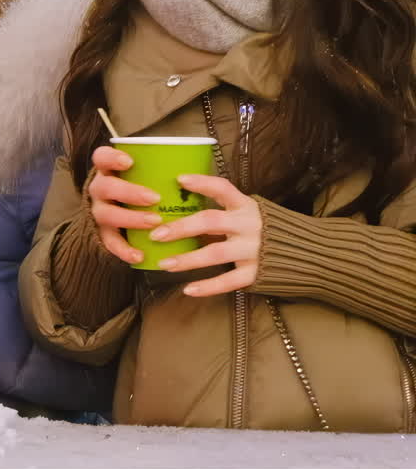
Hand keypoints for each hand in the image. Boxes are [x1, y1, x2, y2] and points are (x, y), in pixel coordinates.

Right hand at [87, 145, 163, 265]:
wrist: (123, 212)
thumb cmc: (142, 187)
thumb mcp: (146, 175)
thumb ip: (161, 171)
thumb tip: (199, 165)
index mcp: (109, 170)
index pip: (102, 158)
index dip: (111, 158)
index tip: (130, 162)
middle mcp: (100, 190)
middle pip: (104, 187)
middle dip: (129, 192)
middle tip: (154, 198)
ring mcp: (99, 212)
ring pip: (106, 214)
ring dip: (130, 219)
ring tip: (154, 223)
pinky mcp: (104, 233)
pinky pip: (110, 242)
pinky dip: (124, 249)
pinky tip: (139, 256)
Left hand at [149, 174, 262, 296]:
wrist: (312, 254)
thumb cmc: (269, 231)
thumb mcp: (249, 216)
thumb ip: (222, 217)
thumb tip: (181, 217)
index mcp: (246, 206)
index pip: (223, 188)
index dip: (202, 183)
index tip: (179, 179)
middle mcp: (249, 225)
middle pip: (210, 221)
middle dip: (181, 227)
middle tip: (156, 234)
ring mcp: (253, 249)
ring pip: (215, 253)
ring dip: (187, 259)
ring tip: (164, 264)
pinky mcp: (257, 273)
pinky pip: (228, 281)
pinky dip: (208, 286)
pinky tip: (188, 289)